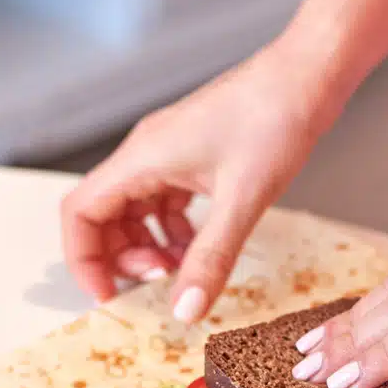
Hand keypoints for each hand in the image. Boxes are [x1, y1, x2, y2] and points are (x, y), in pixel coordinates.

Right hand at [60, 38, 337, 321]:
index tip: (108, 294)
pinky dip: (176, 231)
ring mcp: (169, 153)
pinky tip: (202, 247)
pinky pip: (166, 201)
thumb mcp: (243, 200)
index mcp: (141, 158)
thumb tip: (185, 311)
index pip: (79, 212)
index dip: (84, 259)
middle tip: (159, 283)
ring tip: (183, 270)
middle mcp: (146, 153)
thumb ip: (212, 258)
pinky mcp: (194, 155)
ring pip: (135, 210)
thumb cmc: (274, 120)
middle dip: (122, 257)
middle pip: (103, 214)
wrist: (308, 76)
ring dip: (151, 246)